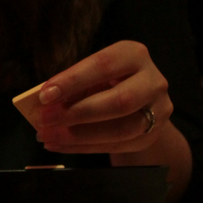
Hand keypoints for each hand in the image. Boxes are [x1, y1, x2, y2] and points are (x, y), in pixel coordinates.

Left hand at [33, 40, 171, 154]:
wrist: (141, 101)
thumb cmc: (108, 82)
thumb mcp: (93, 75)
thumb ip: (73, 86)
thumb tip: (44, 104)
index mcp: (134, 55)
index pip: (103, 65)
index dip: (73, 80)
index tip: (45, 95)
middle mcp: (152, 81)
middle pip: (119, 101)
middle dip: (77, 113)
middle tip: (44, 120)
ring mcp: (158, 110)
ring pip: (121, 130)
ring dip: (79, 136)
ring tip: (48, 137)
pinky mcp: (151, 135)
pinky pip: (117, 145)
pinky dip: (84, 147)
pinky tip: (61, 145)